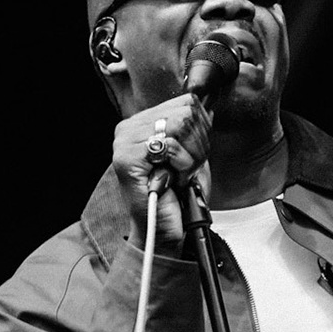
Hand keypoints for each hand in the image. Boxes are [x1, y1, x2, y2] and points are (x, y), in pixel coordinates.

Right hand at [112, 95, 211, 245]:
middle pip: (186, 110)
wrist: (166, 230)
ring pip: (180, 124)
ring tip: (179, 175)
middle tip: (186, 169)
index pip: (186, 101)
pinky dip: (182, 165)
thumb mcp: (192, 154)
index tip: (193, 155)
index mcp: (142, 122)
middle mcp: (129, 127)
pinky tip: (173, 180)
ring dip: (190, 156)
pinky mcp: (126, 158)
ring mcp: (124, 141)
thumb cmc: (178, 197)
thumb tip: (208, 106)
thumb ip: (196, 128)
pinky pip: (170, 145)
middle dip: (197, 144)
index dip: (201, 129)